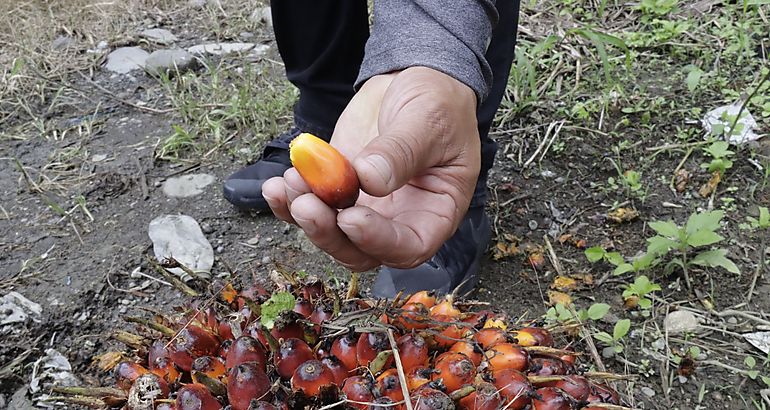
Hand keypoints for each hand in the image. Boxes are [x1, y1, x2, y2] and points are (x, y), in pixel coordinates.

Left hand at [262, 67, 479, 270]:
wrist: (411, 81)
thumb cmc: (437, 103)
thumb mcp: (428, 121)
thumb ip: (401, 151)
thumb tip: (369, 179)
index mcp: (435, 212)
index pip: (409, 246)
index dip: (378, 241)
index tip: (350, 216)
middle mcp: (399, 220)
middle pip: (361, 251)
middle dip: (329, 234)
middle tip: (306, 203)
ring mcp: (365, 208)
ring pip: (330, 234)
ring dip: (304, 215)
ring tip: (291, 180)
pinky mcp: (336, 191)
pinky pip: (310, 208)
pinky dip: (288, 202)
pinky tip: (276, 185)